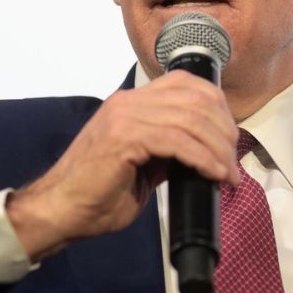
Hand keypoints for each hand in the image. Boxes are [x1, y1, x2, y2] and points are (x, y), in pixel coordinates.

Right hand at [6, 70, 239, 261]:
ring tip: (229, 173)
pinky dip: (204, 159)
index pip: (186, 83)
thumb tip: (201, 151)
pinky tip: (215, 174)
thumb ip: (167, 150)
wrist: (59, 210)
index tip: (229, 137)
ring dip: (219, 148)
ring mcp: (126, 116)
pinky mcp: (124, 139)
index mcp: (133, 101)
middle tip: (233, 160)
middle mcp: (130, 101)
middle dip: (224, 130)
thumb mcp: (142, 165)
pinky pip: (178, 142)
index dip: (216, 106)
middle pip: (196, 99)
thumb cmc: (96, 194)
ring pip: (191, 119)